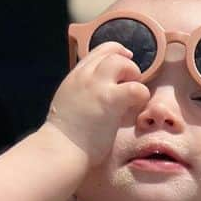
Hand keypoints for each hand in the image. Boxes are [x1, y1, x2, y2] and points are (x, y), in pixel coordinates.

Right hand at [45, 42, 150, 165]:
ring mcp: (97, 85)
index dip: (117, 54)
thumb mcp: (70, 101)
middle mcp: (85, 75)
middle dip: (127, 65)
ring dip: (134, 77)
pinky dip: (141, 96)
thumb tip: (104, 92)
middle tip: (131, 84)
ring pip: (123, 63)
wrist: (60, 149)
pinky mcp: (110, 99)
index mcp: (75, 76)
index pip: (100, 51)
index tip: (125, 66)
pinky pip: (136, 88)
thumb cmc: (66, 136)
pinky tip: (134, 108)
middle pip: (113, 52)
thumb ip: (85, 91)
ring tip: (131, 97)